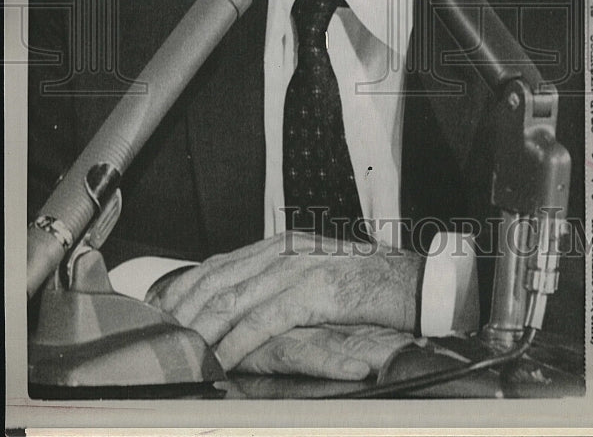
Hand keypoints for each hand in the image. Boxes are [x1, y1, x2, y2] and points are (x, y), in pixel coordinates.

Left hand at [147, 231, 420, 370]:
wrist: (421, 282)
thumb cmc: (374, 287)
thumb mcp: (320, 280)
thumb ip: (284, 289)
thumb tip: (247, 314)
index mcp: (286, 244)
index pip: (221, 263)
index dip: (187, 287)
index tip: (162, 312)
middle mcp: (288, 249)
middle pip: (220, 278)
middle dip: (184, 310)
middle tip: (160, 338)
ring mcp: (301, 266)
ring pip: (235, 297)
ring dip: (202, 328)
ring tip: (180, 351)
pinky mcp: (317, 290)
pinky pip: (265, 320)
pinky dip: (237, 341)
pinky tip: (221, 359)